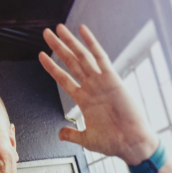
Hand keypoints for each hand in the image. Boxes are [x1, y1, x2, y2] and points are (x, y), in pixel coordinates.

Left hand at [39, 23, 159, 165]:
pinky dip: (91, 43)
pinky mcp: (113, 79)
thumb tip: (60, 134)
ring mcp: (101, 82)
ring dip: (70, 42)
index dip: (51, 67)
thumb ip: (72, 134)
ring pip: (82, 57)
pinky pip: (100, 57)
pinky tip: (83, 30)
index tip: (40, 55)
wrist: (131, 143)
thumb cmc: (112, 142)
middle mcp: (91, 87)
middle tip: (47, 33)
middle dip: (58, 47)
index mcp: (84, 100)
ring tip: (58, 29)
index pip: (63, 78)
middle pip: (71, 62)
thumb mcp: (86, 139)